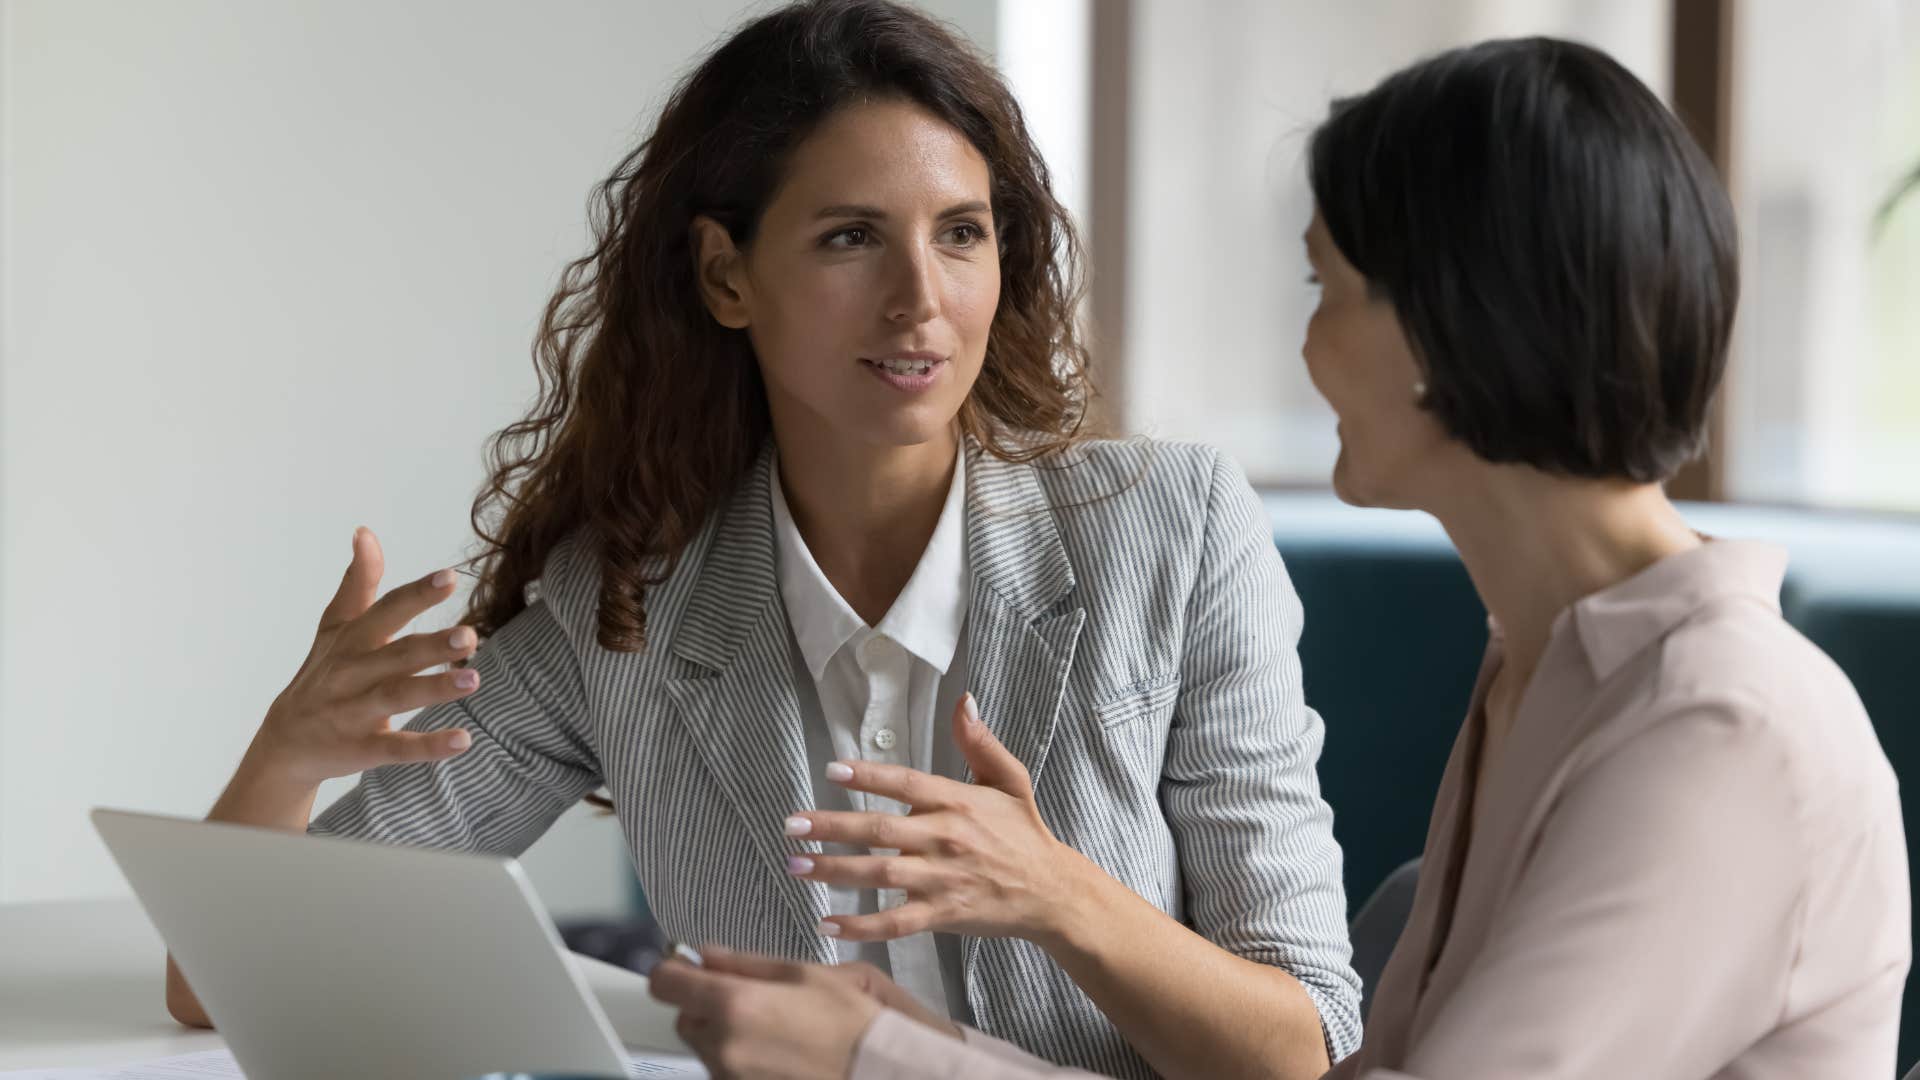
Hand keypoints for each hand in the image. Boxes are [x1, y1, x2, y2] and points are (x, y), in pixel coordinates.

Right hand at [249, 527, 480, 785]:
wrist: (284, 744)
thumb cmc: (322, 674)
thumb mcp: (335, 628)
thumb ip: (358, 583)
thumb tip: (365, 532)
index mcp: (352, 641)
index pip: (386, 612)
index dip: (416, 594)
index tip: (449, 577)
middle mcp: (352, 674)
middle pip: (395, 655)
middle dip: (432, 645)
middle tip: (471, 635)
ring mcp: (355, 713)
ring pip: (396, 697)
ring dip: (434, 689)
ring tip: (474, 680)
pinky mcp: (362, 749)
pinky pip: (397, 748)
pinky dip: (429, 746)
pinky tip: (463, 740)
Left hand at [648, 946, 960, 1079]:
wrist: (874, 1069)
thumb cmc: (850, 1023)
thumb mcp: (802, 973)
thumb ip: (745, 962)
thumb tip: (708, 954)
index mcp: (734, 1004)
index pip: (665, 983)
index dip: (674, 969)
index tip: (685, 965)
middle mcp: (723, 1045)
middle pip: (683, 1017)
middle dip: (704, 1002)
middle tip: (743, 995)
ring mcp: (729, 1075)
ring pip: (704, 1045)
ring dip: (722, 1030)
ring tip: (769, 1025)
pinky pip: (724, 1068)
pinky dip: (738, 1055)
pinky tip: (774, 1048)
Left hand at [782, 693, 1093, 945]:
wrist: (1052, 892)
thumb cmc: (1025, 834)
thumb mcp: (1011, 780)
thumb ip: (980, 743)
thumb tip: (964, 701)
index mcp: (958, 801)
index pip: (905, 783)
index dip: (868, 776)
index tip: (831, 770)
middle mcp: (946, 838)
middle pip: (880, 830)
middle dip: (831, 827)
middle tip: (791, 825)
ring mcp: (942, 879)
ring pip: (879, 874)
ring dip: (834, 871)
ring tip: (796, 865)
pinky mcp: (942, 914)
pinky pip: (895, 921)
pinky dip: (861, 925)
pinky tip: (828, 923)